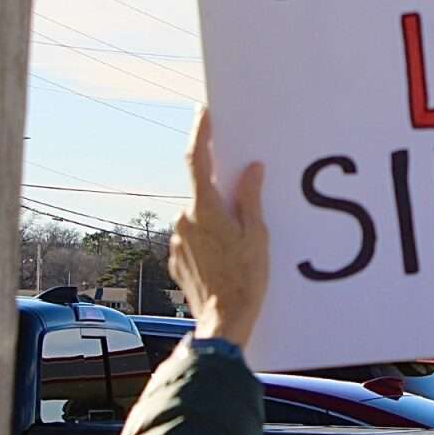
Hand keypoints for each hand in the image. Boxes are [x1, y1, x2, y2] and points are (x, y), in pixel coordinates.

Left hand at [169, 109, 268, 348]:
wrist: (223, 321)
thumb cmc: (245, 279)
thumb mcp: (257, 235)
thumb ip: (250, 199)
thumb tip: (250, 170)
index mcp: (204, 210)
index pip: (198, 160)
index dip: (201, 133)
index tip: (205, 113)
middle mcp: (183, 221)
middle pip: (202, 193)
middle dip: (221, 194)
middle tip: (244, 206)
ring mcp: (176, 241)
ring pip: (198, 217)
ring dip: (217, 221)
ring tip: (240, 245)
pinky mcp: (176, 259)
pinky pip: (194, 239)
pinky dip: (209, 241)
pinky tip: (227, 259)